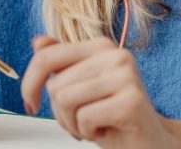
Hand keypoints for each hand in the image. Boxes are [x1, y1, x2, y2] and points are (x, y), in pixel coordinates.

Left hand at [20, 35, 180, 148]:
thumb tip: (38, 42)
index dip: (30, 83)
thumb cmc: (113, 117)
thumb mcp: (81, 89)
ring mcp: (126, 75)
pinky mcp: (131, 100)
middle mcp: (115, 55)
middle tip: (81, 122)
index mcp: (100, 47)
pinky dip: (87, 132)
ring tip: (93, 126)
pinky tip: (104, 130)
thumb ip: (61, 64)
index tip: (30, 104)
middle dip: (60, 113)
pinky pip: (85, 117)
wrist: (150, 142)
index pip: (47, 56)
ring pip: (66, 100)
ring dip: (73, 124)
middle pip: (55, 84)